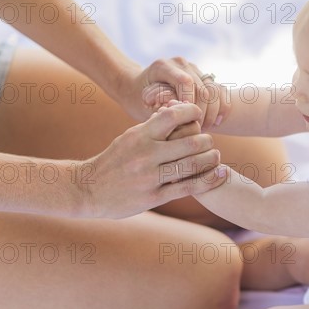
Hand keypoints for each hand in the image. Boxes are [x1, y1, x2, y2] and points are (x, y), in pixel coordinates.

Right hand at [79, 102, 225, 218]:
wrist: (88, 189)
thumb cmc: (113, 161)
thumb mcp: (128, 138)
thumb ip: (153, 127)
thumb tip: (177, 110)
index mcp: (139, 135)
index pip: (172, 116)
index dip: (191, 111)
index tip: (199, 113)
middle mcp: (146, 154)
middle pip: (190, 142)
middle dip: (206, 140)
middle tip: (210, 141)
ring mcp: (151, 177)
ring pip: (192, 165)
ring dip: (210, 159)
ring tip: (216, 156)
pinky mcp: (154, 197)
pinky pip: (188, 187)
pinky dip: (208, 180)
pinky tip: (220, 174)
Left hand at [139, 57, 230, 129]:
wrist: (138, 88)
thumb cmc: (138, 99)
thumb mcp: (142, 104)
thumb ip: (160, 106)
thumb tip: (178, 109)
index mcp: (163, 66)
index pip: (185, 82)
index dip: (190, 103)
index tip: (187, 121)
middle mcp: (180, 63)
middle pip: (202, 88)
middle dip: (202, 113)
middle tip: (197, 131)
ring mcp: (193, 68)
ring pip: (214, 90)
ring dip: (212, 112)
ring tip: (204, 128)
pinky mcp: (203, 76)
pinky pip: (220, 91)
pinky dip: (221, 107)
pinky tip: (217, 122)